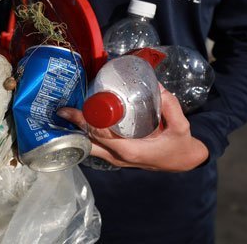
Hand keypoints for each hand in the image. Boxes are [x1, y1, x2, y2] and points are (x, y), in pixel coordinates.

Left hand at [57, 86, 208, 171]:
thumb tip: (156, 85)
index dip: (87, 122)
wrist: (183, 161)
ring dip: (79, 131)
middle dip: (75, 126)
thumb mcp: (181, 126)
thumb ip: (171, 106)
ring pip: (90, 147)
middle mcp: (119, 157)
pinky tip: (82, 121)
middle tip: (63, 110)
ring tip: (67, 114)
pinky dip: (87, 135)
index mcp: (131, 150)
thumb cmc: (180, 145)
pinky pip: (96, 146)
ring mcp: (116, 159)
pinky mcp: (116, 157)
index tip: (73, 109)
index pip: (102, 136)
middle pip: (89, 142)